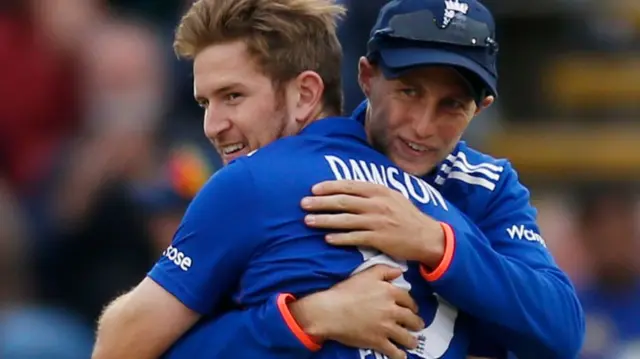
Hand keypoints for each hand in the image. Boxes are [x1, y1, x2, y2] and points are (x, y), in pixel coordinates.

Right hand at [289, 265, 423, 358]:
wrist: (330, 310)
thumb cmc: (346, 291)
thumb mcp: (366, 273)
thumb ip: (385, 270)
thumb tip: (399, 271)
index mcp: (390, 292)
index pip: (408, 300)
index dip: (412, 305)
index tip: (412, 309)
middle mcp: (392, 310)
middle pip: (412, 319)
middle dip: (416, 323)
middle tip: (417, 325)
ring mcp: (386, 327)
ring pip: (406, 337)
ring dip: (411, 340)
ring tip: (412, 342)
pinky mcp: (378, 341)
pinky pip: (394, 351)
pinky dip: (400, 355)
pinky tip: (401, 355)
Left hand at [302, 180, 445, 266]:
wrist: (426, 236)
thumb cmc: (407, 216)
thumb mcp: (392, 196)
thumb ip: (372, 192)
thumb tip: (349, 188)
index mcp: (379, 191)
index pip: (349, 185)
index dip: (330, 187)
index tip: (314, 189)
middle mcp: (376, 204)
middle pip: (342, 202)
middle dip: (320, 202)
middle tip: (303, 204)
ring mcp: (377, 221)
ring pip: (345, 220)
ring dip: (324, 220)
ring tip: (308, 221)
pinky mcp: (379, 239)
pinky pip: (355, 238)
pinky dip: (340, 238)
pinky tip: (327, 239)